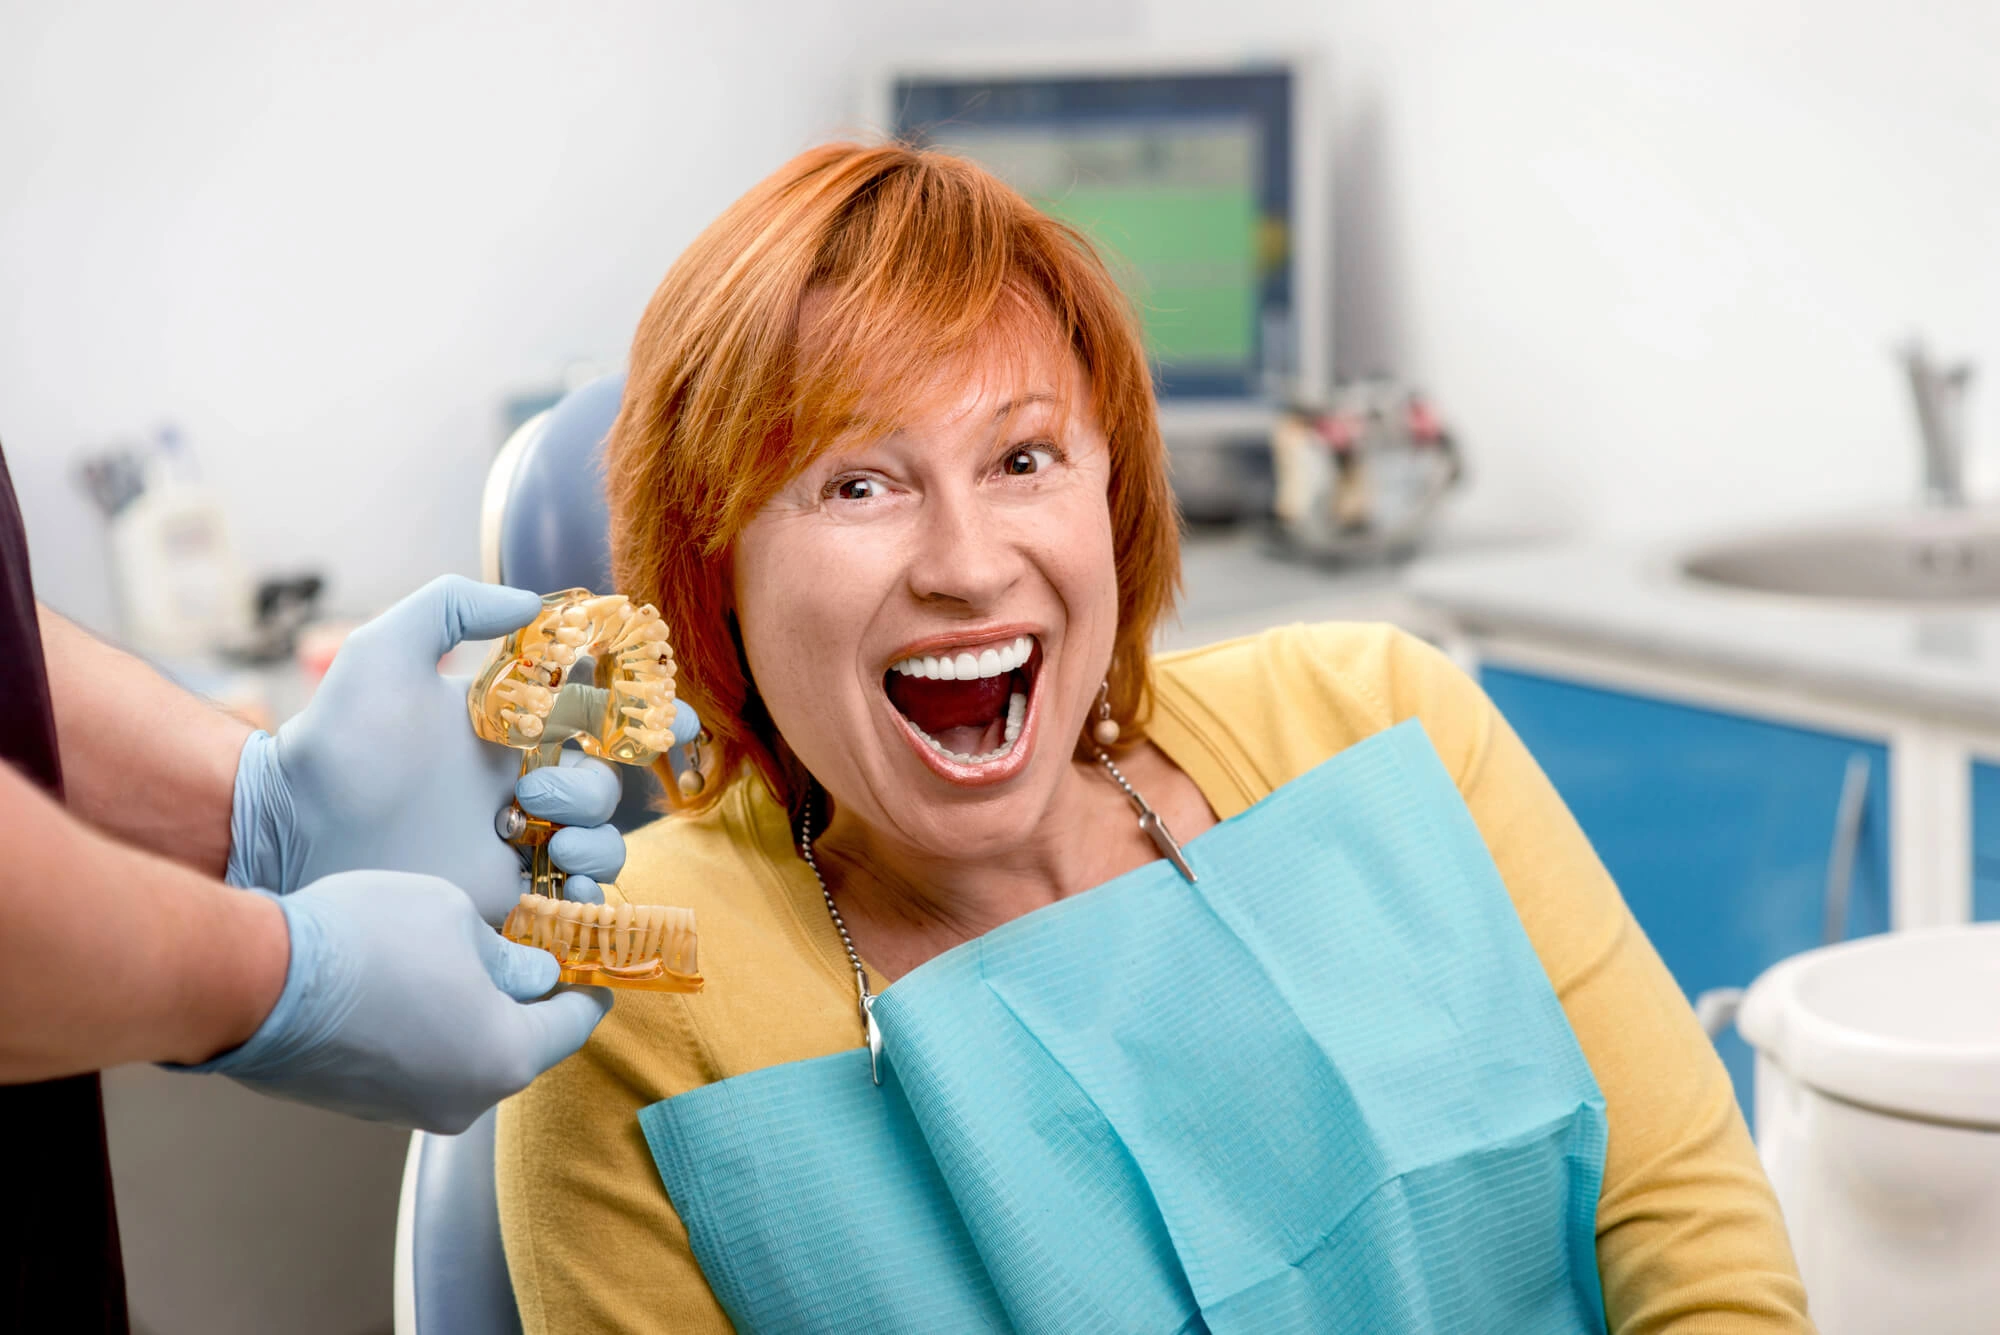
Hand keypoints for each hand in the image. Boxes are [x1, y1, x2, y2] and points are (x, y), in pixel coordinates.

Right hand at [183, 870, 612, 1131]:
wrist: (255, 984)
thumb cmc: (367, 940)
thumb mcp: (459, 920)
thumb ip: (508, 956)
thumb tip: (531, 975)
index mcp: (507, 1055)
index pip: (572, 1026)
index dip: (587, 991)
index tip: (597, 972)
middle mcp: (467, 1099)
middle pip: (519, 1046)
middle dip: (525, 1002)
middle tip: (526, 955)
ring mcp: (411, 1110)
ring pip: (465, 1057)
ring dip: (470, 1016)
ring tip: (457, 963)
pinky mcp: (365, 1108)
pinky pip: (419, 1066)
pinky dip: (425, 1032)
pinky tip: (406, 988)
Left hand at [225, 576, 624, 921]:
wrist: (287, 828)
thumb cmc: (329, 738)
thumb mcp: (381, 651)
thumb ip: (450, 607)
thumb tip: (530, 602)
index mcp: (506, 730)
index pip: (596, 716)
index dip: (646, 716)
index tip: (675, 721)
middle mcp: (517, 785)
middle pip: (605, 788)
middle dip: (595, 790)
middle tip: (537, 795)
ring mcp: (511, 845)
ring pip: (600, 846)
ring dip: (599, 845)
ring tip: (550, 843)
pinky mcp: (499, 898)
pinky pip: (570, 903)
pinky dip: (587, 898)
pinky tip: (565, 887)